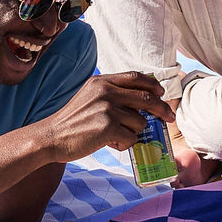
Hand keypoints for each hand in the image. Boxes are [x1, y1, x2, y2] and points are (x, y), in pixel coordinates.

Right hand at [43, 71, 174, 162]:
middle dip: (161, 109)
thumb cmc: (72, 120)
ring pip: (140, 122)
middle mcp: (106, 92)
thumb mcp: (90, 96)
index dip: (153, 85)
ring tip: (115, 136)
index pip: (136, 77)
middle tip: (169, 117)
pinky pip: (132, 138)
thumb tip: (142, 100)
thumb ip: (111, 93)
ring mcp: (108, 109)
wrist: (52, 137)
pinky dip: (125, 144)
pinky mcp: (108, 128)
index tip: (161, 93)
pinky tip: (110, 143)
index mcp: (102, 81)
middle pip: (146, 97)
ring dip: (133, 132)